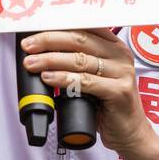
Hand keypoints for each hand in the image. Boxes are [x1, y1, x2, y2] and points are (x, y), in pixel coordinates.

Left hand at [20, 28, 155, 154]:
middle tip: (28, 46)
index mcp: (114, 45)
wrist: (130, 133)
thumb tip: (43, 51)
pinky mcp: (120, 91)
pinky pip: (86, 81)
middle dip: (49, 40)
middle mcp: (120, 54)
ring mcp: (122, 72)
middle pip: (79, 39)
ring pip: (80, 60)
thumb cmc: (108, 104)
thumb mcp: (95, 76)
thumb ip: (78, 61)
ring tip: (32, 63)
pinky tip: (48, 77)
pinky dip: (64, 78)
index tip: (35, 30)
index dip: (57, 27)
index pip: (83, 28)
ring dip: (51, 59)